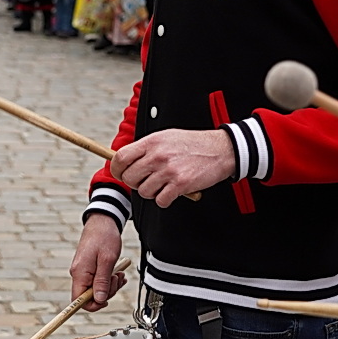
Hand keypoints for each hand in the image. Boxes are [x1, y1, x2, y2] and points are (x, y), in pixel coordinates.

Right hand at [70, 214, 126, 310]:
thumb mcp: (107, 260)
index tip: (107, 300)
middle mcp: (78, 274)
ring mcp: (83, 271)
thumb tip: (99, 299)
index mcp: (80, 273)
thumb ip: (102, 281)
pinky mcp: (88, 268)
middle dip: (106, 292)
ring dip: (110, 285)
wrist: (102, 221)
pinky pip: (97, 281)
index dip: (93, 305)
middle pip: (89, 297)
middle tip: (117, 280)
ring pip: (95, 290)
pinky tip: (116, 274)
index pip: (79, 301)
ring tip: (119, 274)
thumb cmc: (104, 236)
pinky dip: (109, 280)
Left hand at [110, 128, 234, 205]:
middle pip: (129, 178)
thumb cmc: (192, 144)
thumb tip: (125, 160)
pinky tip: (172, 191)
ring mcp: (168, 170)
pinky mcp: (180, 184)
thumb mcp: (165, 137)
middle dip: (135, 183)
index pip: (120, 158)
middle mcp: (157, 155)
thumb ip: (145, 148)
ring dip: (152, 192)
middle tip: (147, 180)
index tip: (121, 174)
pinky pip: (160, 201)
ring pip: (144, 192)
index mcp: (151, 142)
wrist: (220, 149)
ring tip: (164, 184)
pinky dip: (165, 200)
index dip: (117, 169)